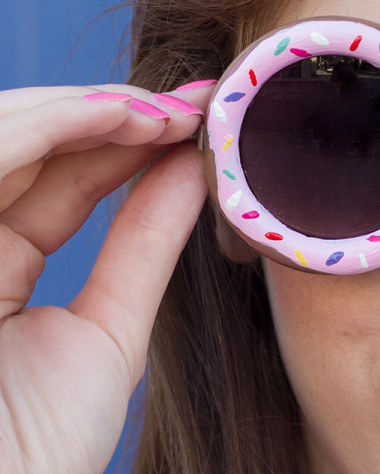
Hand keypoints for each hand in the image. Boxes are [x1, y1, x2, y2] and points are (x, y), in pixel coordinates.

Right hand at [0, 83, 211, 473]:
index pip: (60, 182)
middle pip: (34, 149)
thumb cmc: (40, 451)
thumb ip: (144, 243)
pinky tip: (118, 115)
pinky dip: (51, 123)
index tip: (192, 119)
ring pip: (9, 134)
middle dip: (112, 118)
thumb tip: (193, 167)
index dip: (123, 144)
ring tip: (166, 112)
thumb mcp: (107, 329)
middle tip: (188, 107)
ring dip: (90, 111)